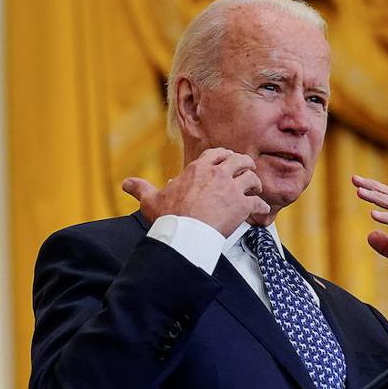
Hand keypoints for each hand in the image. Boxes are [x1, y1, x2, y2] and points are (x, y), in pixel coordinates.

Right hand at [123, 148, 270, 236]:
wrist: (184, 234)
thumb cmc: (169, 217)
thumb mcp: (152, 200)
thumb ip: (141, 188)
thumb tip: (125, 184)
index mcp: (198, 169)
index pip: (217, 153)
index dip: (225, 156)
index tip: (228, 160)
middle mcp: (218, 174)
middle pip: (239, 160)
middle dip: (246, 164)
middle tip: (247, 171)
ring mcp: (231, 189)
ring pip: (252, 178)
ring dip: (256, 184)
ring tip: (256, 191)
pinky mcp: (242, 206)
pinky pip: (258, 202)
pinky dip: (261, 206)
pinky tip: (262, 211)